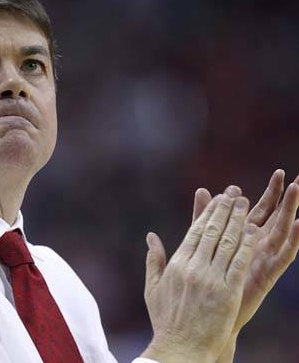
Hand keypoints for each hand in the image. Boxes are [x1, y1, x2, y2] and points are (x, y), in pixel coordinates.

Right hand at [142, 191, 258, 362]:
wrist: (181, 349)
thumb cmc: (166, 320)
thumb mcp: (153, 288)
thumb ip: (153, 260)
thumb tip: (150, 236)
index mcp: (176, 265)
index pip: (195, 231)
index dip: (208, 212)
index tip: (217, 197)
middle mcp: (193, 268)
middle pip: (212, 232)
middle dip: (224, 209)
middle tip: (234, 192)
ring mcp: (210, 280)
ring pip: (226, 243)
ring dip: (237, 221)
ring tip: (245, 204)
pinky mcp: (227, 293)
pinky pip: (238, 263)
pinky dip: (246, 245)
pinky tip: (253, 231)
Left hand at [192, 171, 298, 336]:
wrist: (203, 317)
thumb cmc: (202, 281)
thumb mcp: (201, 243)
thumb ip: (202, 217)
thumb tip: (201, 190)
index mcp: (242, 238)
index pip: (260, 210)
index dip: (271, 192)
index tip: (279, 172)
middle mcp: (256, 248)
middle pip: (276, 218)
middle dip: (287, 198)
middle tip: (297, 177)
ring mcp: (262, 260)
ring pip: (282, 231)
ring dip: (291, 211)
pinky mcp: (266, 275)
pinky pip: (283, 255)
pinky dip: (293, 239)